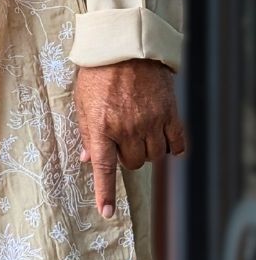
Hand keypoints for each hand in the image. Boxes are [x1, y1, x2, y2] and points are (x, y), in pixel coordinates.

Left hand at [73, 58, 186, 218]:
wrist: (125, 46)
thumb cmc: (98, 73)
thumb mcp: (83, 102)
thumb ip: (87, 132)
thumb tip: (88, 159)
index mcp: (101, 127)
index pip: (104, 168)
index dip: (105, 193)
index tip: (107, 213)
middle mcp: (127, 128)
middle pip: (133, 163)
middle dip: (126, 157)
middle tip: (121, 139)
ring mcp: (151, 121)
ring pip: (154, 156)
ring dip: (147, 152)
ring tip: (140, 134)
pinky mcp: (170, 113)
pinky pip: (177, 143)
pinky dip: (174, 148)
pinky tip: (168, 144)